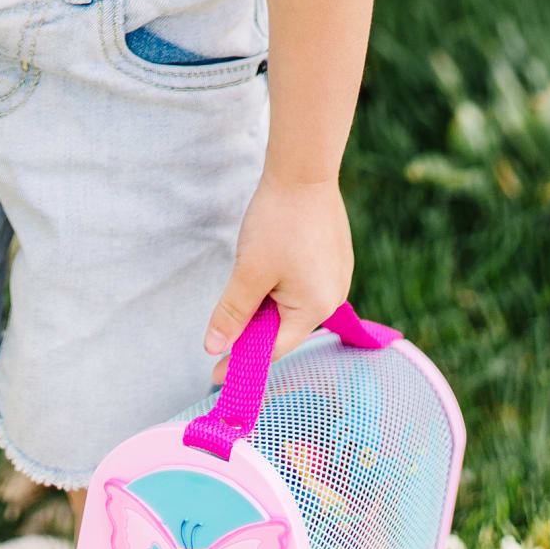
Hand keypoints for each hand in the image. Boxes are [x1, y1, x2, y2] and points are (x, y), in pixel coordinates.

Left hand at [203, 172, 353, 383]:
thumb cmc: (277, 222)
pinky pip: (300, 288)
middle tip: (219, 338)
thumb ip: (232, 313)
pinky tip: (261, 275)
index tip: (214, 375)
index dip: (242, 361)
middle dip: (252, 333)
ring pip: (290, 307)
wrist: (303, 173)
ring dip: (263, 309)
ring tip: (240, 296)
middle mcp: (332, 298)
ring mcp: (335, 278)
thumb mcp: (248, 272)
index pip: (274, 349)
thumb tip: (214, 349)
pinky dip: (276, 291)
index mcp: (315, 308)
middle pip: (283, 329)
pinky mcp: (331, 261)